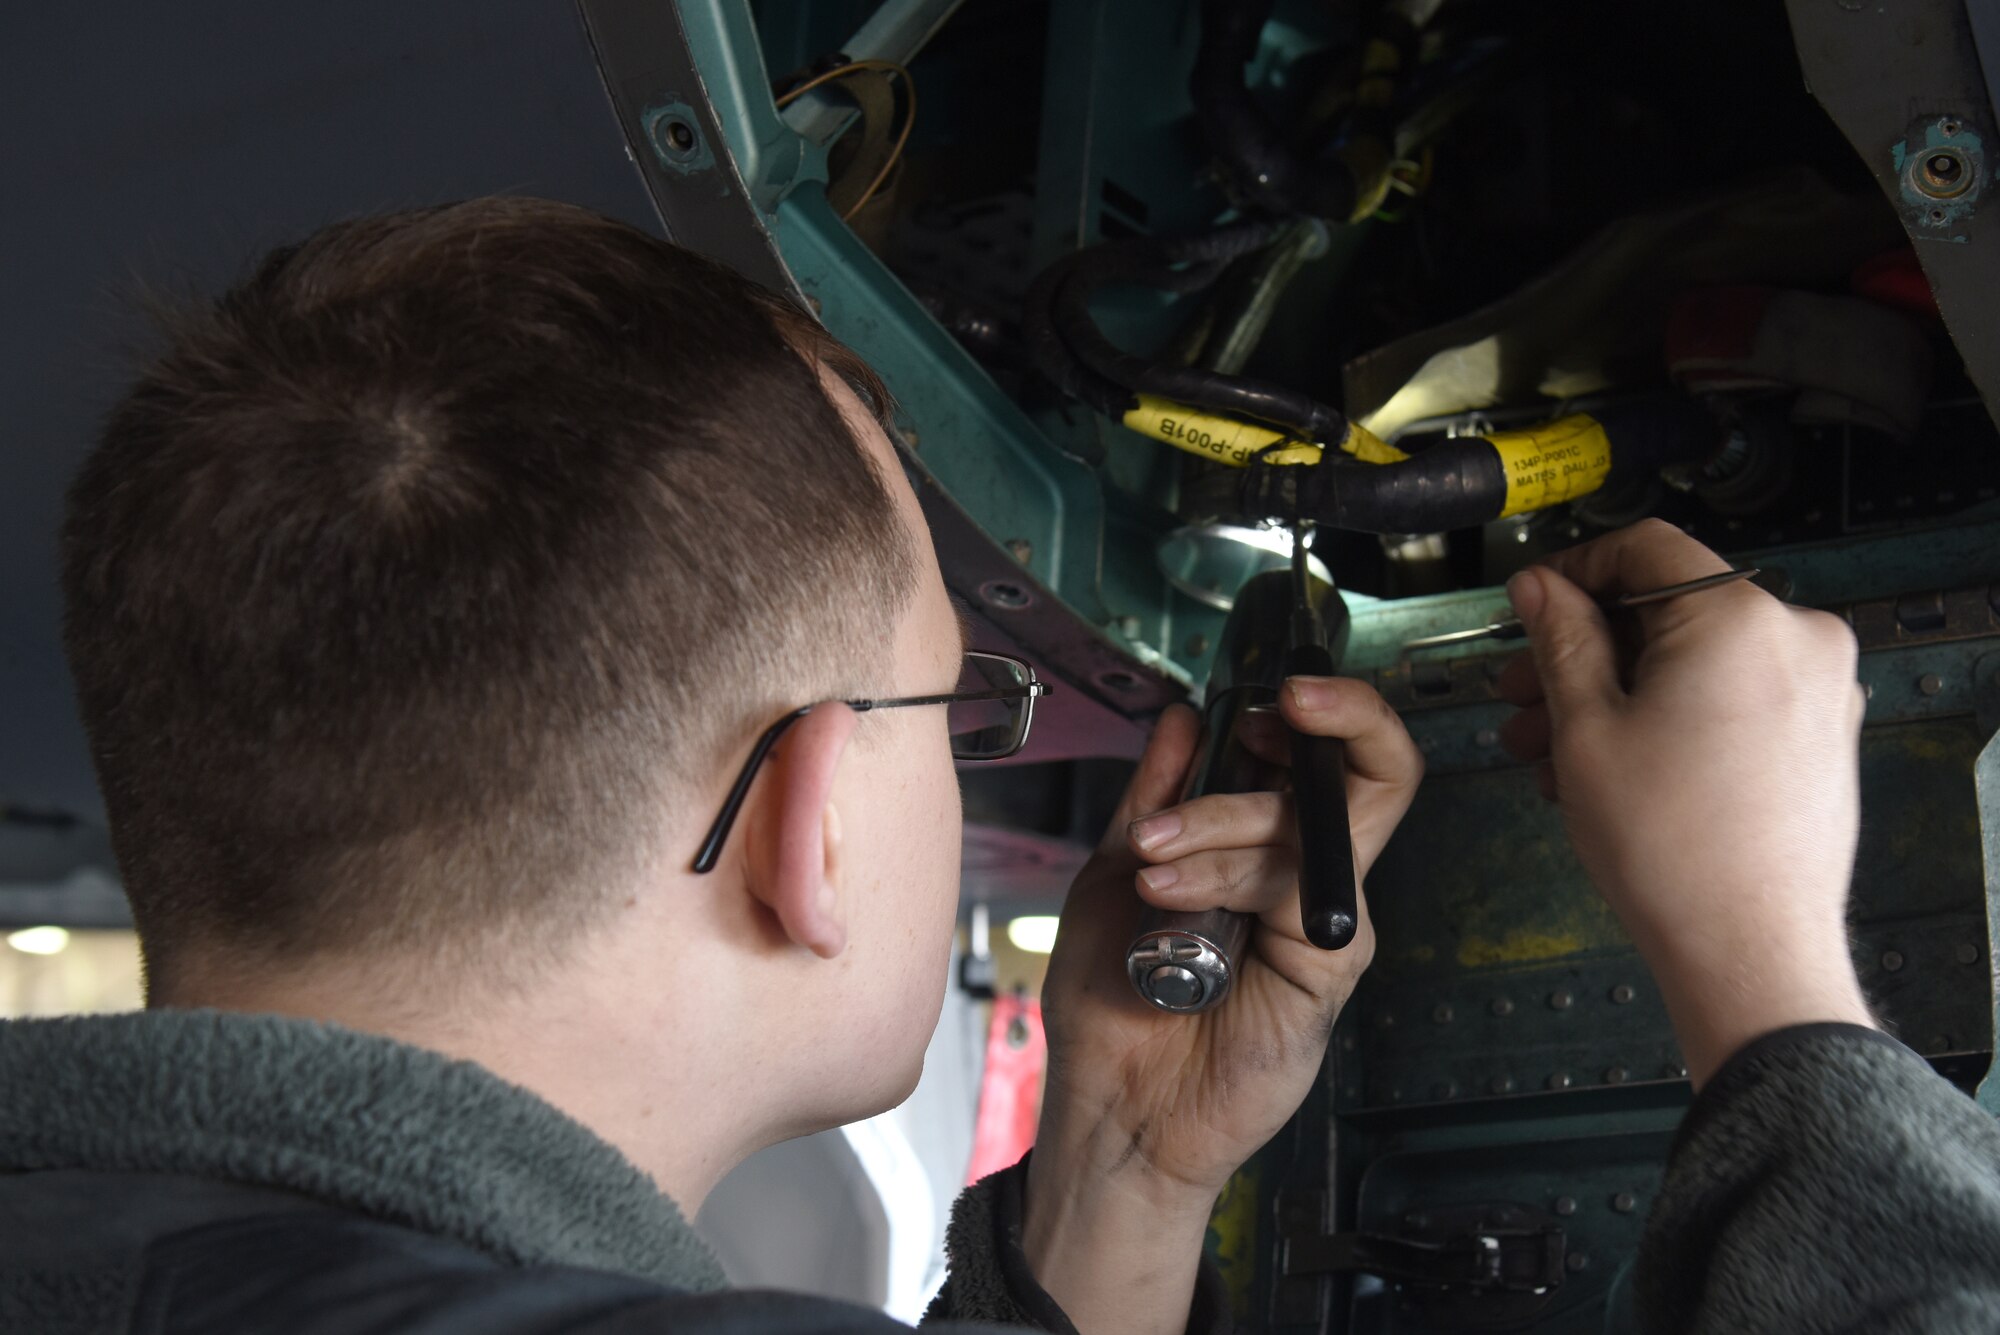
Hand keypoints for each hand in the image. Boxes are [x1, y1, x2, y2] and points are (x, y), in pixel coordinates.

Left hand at [1022, 679, 1421, 1334]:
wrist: (1109, 1102)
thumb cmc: (1114, 1000)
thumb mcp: (1118, 869)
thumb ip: (1155, 795)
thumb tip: (1185, 717)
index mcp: (1263, 846)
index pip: (1326, 759)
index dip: (1321, 712)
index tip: (1268, 692)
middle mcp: (1305, 877)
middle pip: (1369, 775)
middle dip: (1333, 721)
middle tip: (1272, 711)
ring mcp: (1320, 922)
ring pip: (1313, 823)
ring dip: (1220, 818)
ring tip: (1150, 857)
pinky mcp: (1325, 967)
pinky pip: (1294, 889)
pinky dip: (1224, 875)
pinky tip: (1165, 898)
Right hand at [1495, 519, 1873, 1086]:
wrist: (1749, 950)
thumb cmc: (1667, 845)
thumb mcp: (1586, 728)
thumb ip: (1560, 638)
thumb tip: (1538, 585)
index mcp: (1740, 618)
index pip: (1645, 548)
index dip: (1572, 570)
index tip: (1527, 605)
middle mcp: (1797, 637)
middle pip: (1668, 610)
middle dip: (1584, 650)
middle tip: (1520, 693)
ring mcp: (1818, 689)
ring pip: (1693, 661)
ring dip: (1615, 692)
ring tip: (1547, 748)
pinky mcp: (1819, 735)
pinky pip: (1728, 698)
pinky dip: (1666, 716)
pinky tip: (1606, 766)